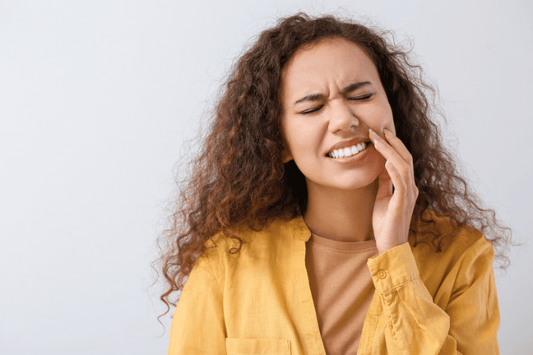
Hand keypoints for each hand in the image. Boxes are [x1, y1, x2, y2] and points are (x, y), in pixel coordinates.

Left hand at [369, 128, 417, 253]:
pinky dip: (394, 170)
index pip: (402, 160)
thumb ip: (384, 182)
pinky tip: (386, 161)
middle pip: (405, 158)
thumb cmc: (386, 223)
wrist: (389, 245)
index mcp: (406, 186)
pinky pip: (400, 183)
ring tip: (379, 140)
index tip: (381, 133)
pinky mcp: (402, 204)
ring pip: (403, 166)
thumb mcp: (382, 197)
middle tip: (379, 130)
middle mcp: (410, 188)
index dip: (393, 145)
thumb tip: (381, 165)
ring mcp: (408, 195)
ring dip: (390, 151)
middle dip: (392, 142)